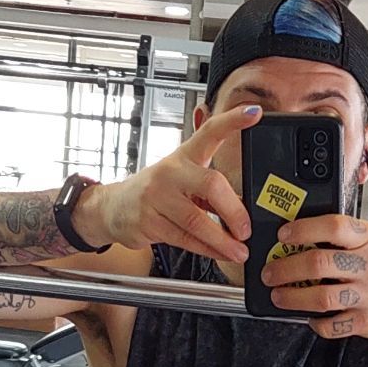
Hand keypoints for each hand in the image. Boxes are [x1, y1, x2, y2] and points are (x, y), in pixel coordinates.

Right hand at [80, 104, 259, 261]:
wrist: (113, 208)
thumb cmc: (156, 193)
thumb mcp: (182, 180)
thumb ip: (210, 191)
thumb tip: (243, 213)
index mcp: (185, 155)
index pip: (210, 131)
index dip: (233, 121)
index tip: (254, 112)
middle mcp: (171, 171)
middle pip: (210, 185)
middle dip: (233, 211)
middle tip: (247, 229)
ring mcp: (157, 197)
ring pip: (197, 221)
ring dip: (222, 241)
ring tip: (239, 252)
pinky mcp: (149, 222)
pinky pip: (184, 239)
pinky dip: (207, 249)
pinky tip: (219, 254)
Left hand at [263, 216, 367, 338]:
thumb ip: (341, 239)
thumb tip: (296, 240)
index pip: (333, 227)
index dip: (303, 229)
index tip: (283, 235)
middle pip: (319, 264)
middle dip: (286, 268)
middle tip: (270, 272)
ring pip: (321, 298)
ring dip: (292, 298)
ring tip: (278, 296)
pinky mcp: (367, 322)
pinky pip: (333, 326)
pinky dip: (315, 323)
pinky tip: (309, 316)